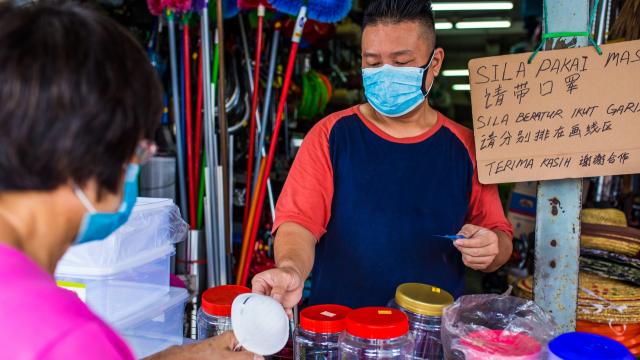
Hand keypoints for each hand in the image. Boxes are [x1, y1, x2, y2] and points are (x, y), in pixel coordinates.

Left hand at [145, 332, 260, 359]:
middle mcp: (232, 343)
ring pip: (241, 356)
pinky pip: (235, 358)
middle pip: (249, 351)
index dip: (261, 350)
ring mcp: (227, 351)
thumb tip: (261, 357)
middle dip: (253, 357)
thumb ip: (244, 357)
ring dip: (246, 358)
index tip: (264, 357)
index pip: (255, 341)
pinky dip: (238, 359)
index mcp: (234, 336)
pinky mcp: (223, 356)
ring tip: (253, 359)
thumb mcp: (226, 357)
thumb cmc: (200, 356)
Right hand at [251, 265, 303, 317]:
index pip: (256, 295)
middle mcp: (264, 293)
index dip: (261, 302)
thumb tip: (275, 298)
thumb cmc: (287, 273)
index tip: (268, 306)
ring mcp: (272, 300)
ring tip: (282, 312)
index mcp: (259, 283)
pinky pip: (280, 313)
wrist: (297, 276)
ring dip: (277, 313)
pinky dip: (284, 314)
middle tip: (275, 310)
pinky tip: (288, 313)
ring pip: (271, 311)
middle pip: (262, 305)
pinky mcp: (279, 305)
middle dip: (269, 310)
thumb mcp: (283, 277)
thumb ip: (279, 288)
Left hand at [454, 224, 499, 270]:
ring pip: (471, 259)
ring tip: (462, 248)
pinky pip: (470, 264)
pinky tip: (466, 253)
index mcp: (492, 238)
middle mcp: (493, 250)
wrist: (485, 243)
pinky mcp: (485, 265)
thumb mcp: (473, 228)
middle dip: (463, 248)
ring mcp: (490, 259)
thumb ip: (467, 230)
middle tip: (456, 243)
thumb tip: (460, 236)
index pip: (478, 242)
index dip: (466, 243)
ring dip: (463, 253)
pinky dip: (465, 259)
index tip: (457, 241)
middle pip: (475, 252)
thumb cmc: (478, 234)